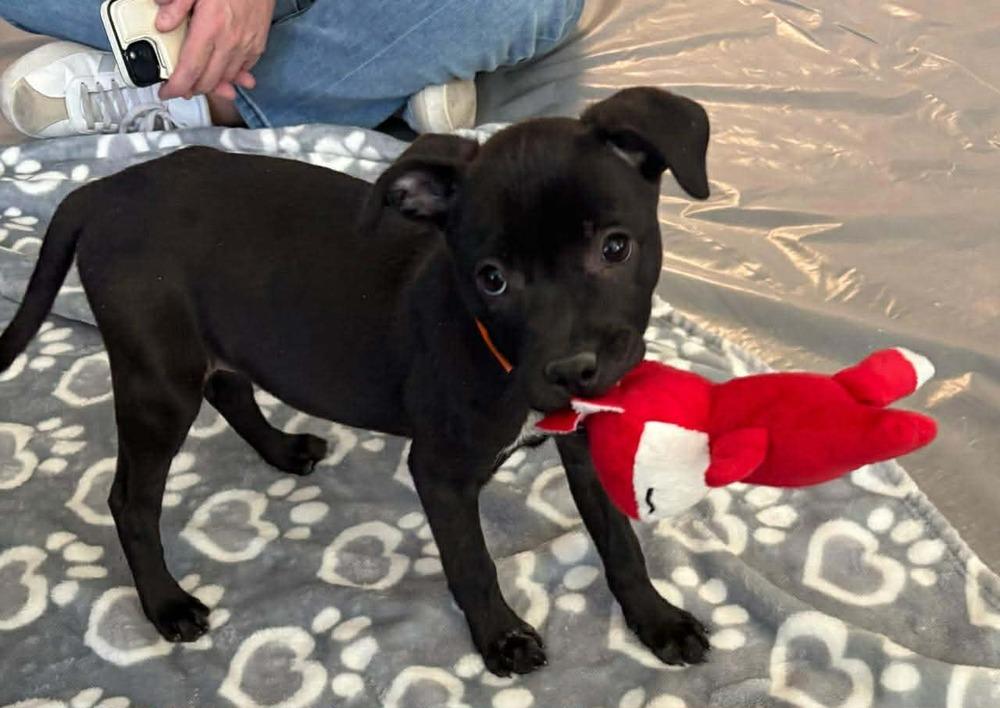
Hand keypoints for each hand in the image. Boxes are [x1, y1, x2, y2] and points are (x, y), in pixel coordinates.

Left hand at [156, 0, 275, 100]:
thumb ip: (176, 5)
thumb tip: (162, 24)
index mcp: (210, 28)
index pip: (190, 69)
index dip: (177, 86)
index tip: (167, 92)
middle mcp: (230, 42)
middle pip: (208, 80)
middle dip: (192, 89)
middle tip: (180, 86)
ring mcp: (246, 45)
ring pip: (226, 78)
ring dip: (211, 83)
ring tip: (199, 81)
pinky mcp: (258, 44)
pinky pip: (243, 69)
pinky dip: (231, 74)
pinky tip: (223, 71)